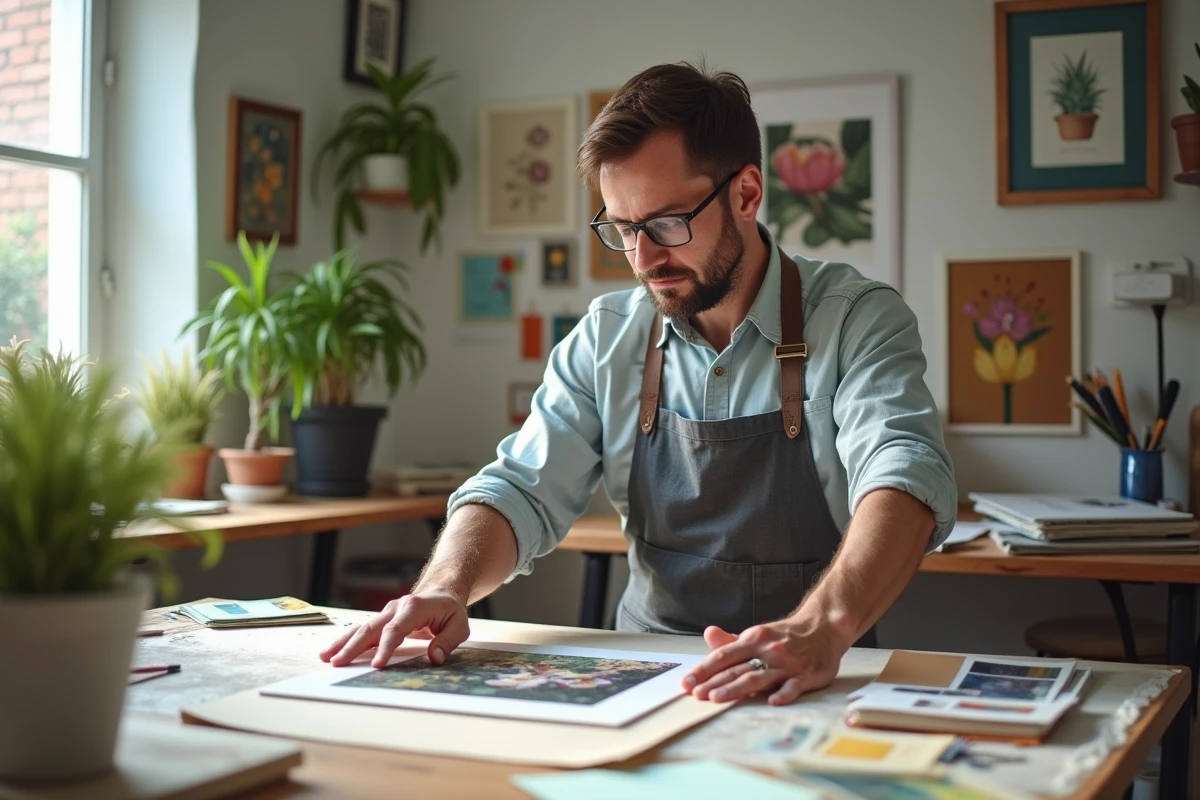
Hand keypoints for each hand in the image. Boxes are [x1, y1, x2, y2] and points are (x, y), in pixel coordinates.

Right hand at [319, 591, 469, 668]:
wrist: (441, 591)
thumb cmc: (450, 610)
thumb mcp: (459, 625)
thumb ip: (447, 641)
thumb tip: (435, 658)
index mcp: (414, 608)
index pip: (396, 630)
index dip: (385, 648)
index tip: (376, 665)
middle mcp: (395, 608)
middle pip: (371, 629)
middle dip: (353, 647)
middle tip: (338, 664)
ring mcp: (386, 613)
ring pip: (361, 628)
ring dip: (343, 643)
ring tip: (326, 657)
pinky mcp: (381, 620)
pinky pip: (362, 630)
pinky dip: (346, 640)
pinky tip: (332, 651)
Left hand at [681, 616, 849, 705]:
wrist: (824, 627)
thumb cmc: (785, 636)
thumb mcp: (758, 634)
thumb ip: (733, 641)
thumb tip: (708, 634)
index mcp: (753, 640)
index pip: (723, 656)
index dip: (703, 670)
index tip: (686, 683)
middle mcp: (767, 651)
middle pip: (736, 669)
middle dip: (714, 682)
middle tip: (696, 695)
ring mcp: (787, 664)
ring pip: (759, 677)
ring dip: (736, 688)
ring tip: (717, 699)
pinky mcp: (807, 675)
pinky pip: (794, 686)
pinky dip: (784, 693)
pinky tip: (773, 701)